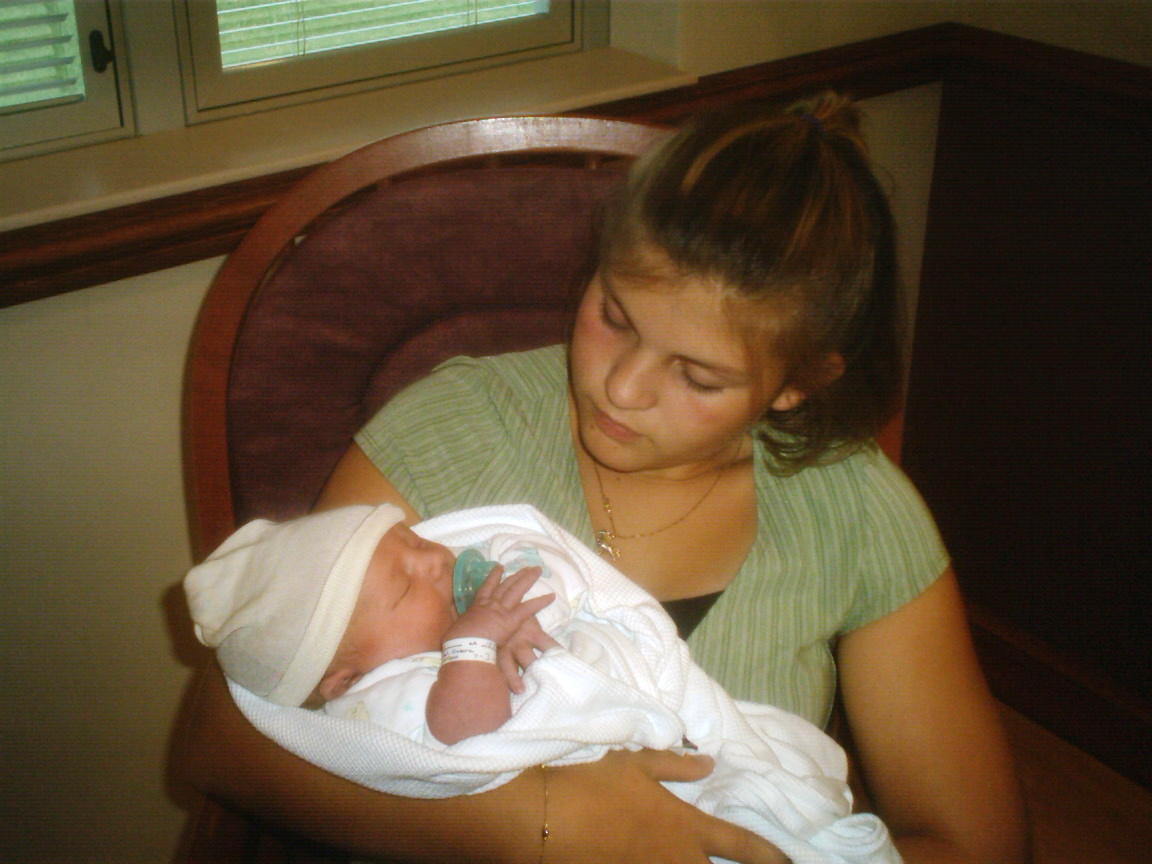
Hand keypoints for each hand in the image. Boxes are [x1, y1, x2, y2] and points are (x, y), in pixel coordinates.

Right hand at [442, 566, 558, 690]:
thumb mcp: (456, 631)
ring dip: (528, 579)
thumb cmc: (457, 642)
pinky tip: (551, 596)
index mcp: (477, 607)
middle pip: (505, 585)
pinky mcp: (512, 620)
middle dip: (515, 575)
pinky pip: (529, 608)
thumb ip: (461, 627)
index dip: (493, 577)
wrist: (464, 647)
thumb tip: (458, 631)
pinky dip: (541, 601)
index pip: (486, 588)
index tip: (499, 567)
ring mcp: (502, 610)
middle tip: (525, 567)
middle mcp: (490, 604)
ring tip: (537, 570)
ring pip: (517, 590)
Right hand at [544, 749, 789, 863]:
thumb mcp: (636, 764)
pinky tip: (658, 861)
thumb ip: (676, 766)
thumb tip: (708, 764)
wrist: (549, 818)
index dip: (770, 854)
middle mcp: (678, 859)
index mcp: (687, 826)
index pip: (741, 844)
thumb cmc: (597, 784)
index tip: (789, 860)